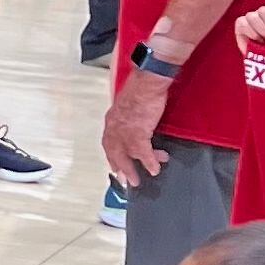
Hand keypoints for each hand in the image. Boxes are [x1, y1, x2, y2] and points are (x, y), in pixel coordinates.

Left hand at [102, 67, 172, 188]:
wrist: (146, 83)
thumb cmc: (140, 89)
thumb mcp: (129, 104)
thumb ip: (129, 115)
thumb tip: (137, 121)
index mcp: (112, 120)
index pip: (109, 142)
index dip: (113, 155)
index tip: (115, 165)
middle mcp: (114, 128)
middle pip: (114, 153)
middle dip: (120, 167)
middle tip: (125, 179)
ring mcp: (124, 132)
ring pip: (127, 156)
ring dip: (133, 170)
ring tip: (138, 180)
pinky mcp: (138, 134)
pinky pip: (143, 153)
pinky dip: (149, 162)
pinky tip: (154, 169)